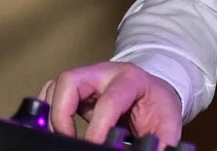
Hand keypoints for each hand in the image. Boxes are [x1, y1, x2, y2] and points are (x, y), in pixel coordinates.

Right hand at [39, 61, 182, 149]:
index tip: (95, 148)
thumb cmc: (159, 106)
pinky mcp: (76, 88)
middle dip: (63, 115)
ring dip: (53, 114)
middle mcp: (105, 73)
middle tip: (70, 141)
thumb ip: (160, 143)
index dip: (97, 129)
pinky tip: (58, 130)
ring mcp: (88, 78)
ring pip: (56, 86)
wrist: (156, 92)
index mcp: (131, 80)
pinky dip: (49, 112)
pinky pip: (52, 93)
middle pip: (70, 81)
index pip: (108, 102)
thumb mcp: (167, 125)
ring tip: (64, 138)